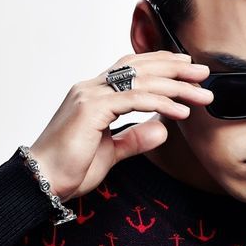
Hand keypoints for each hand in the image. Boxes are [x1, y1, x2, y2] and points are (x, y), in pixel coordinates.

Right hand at [28, 51, 212, 200]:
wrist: (41, 181)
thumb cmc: (70, 168)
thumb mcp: (111, 152)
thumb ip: (135, 138)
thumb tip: (162, 128)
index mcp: (93, 94)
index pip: (131, 68)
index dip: (160, 64)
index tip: (187, 69)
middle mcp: (90, 88)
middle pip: (140, 67)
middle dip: (175, 68)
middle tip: (203, 73)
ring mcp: (89, 96)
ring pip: (141, 81)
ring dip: (176, 86)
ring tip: (201, 94)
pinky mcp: (91, 109)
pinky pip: (134, 100)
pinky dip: (161, 103)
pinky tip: (181, 112)